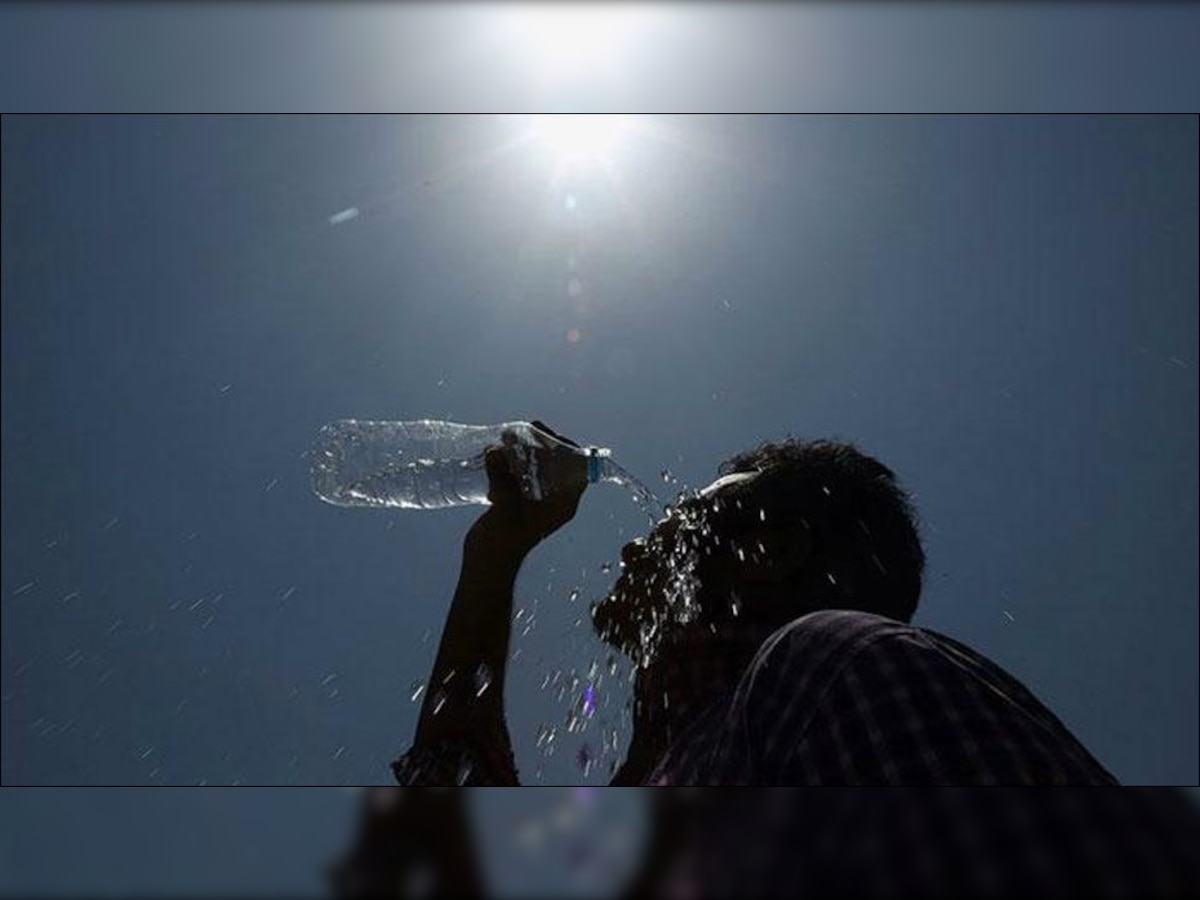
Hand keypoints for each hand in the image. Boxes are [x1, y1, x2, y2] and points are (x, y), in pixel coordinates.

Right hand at [474, 420, 588, 552]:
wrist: (486, 564)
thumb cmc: (502, 543)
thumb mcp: (504, 509)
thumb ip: (502, 479)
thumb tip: (495, 451)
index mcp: (563, 504)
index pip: (579, 469)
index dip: (568, 448)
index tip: (550, 434)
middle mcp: (555, 500)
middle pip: (559, 463)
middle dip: (543, 444)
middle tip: (527, 429)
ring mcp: (536, 499)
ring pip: (538, 466)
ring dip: (525, 450)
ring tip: (508, 436)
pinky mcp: (519, 499)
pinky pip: (521, 473)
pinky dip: (513, 461)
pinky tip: (498, 451)